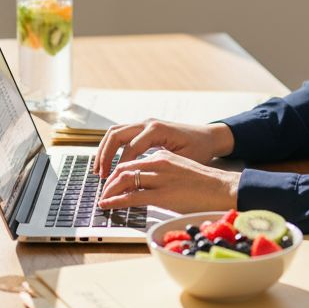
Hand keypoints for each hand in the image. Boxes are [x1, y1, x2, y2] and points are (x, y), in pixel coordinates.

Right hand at [92, 119, 233, 177]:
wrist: (209, 136)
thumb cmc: (199, 149)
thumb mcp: (181, 160)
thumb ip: (160, 167)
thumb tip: (139, 180)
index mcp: (156, 130)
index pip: (129, 149)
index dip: (119, 167)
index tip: (113, 184)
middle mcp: (148, 123)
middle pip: (116, 135)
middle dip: (105, 156)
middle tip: (100, 175)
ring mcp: (145, 123)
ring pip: (115, 132)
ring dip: (104, 150)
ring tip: (99, 169)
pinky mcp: (144, 128)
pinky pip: (121, 134)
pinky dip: (112, 147)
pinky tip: (109, 162)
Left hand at [98, 149, 239, 212]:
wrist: (224, 188)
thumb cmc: (206, 183)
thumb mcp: (180, 170)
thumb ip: (163, 174)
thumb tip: (148, 186)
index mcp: (162, 156)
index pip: (131, 162)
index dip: (116, 173)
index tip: (110, 182)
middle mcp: (159, 162)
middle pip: (123, 168)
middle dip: (108, 181)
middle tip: (102, 192)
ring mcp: (160, 178)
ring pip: (125, 180)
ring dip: (109, 191)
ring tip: (103, 200)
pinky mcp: (163, 194)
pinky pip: (132, 197)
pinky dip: (116, 201)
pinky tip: (108, 205)